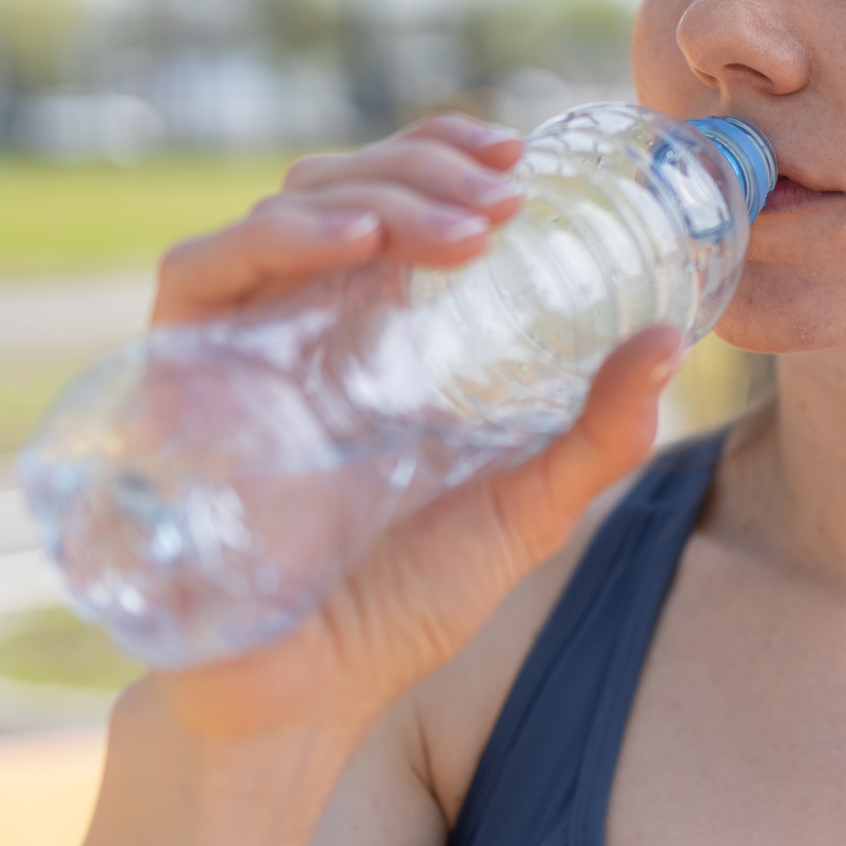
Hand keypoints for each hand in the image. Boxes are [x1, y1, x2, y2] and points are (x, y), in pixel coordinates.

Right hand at [135, 115, 685, 745]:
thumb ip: (596, 435)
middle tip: (505, 195)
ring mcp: (237, 342)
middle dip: (424, 170)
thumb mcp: (522, 509)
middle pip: (343, 186)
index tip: (515, 152)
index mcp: (372, 330)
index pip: (393, 199)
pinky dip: (278, 239)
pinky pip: (203, 270)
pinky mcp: (178, 376)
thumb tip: (666, 344)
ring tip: (463, 225)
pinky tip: (359, 245)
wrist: (307, 694)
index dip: (441, 155)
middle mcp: (300, 319)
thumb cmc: (402, 602)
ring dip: (376, 193)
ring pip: (284, 209)